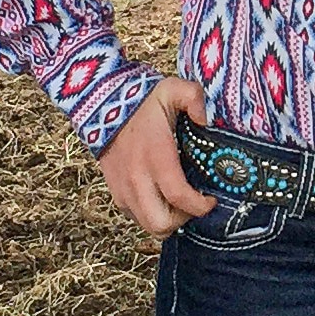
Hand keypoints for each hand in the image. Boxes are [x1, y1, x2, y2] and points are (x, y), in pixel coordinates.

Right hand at [99, 76, 215, 237]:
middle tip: (193, 204)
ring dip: (167, 220)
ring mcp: (123, 189)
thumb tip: (206, 120)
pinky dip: (151, 213)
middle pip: (161, 224)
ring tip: (178, 202)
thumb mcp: (173, 90)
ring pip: (148, 226)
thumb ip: (195, 99)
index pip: (179, 198)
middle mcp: (137, 179)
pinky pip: (136, 216)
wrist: (102, 104)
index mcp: (155, 158)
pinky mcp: (115, 192)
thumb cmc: (143, 100)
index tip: (211, 200)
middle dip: (182, 220)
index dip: (200, 206)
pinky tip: (160, 196)